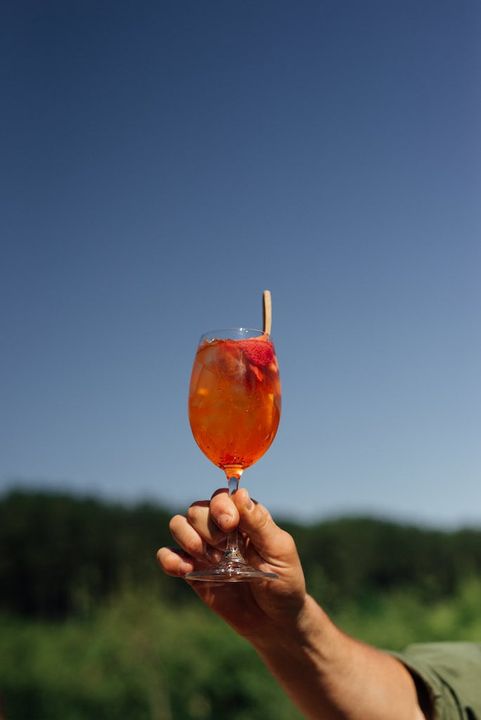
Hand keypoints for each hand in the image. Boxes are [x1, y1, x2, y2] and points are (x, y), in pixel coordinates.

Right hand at [157, 487, 305, 643]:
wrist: (275, 622)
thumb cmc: (284, 582)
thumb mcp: (279, 551)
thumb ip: (258, 523)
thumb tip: (239, 493)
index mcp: (244, 518)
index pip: (221, 497)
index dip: (220, 506)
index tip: (230, 525)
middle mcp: (221, 530)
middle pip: (197, 510)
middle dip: (206, 527)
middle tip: (222, 550)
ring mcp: (205, 550)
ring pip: (178, 525)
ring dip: (186, 538)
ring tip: (206, 559)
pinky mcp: (193, 572)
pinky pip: (168, 555)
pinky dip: (169, 559)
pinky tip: (184, 570)